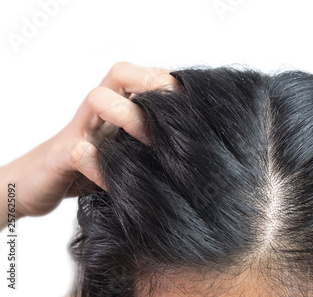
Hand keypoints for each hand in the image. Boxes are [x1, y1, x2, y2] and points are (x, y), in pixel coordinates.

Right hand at [1, 62, 176, 221]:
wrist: (34, 185)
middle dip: (152, 83)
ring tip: (151, 142)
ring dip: (129, 115)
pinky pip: (79, 153)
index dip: (168, 81)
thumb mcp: (123, 151)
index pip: (142, 76)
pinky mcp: (60, 158)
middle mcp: (96, 112)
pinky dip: (101, 168)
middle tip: (174, 109)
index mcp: (115, 107)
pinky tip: (118, 182)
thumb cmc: (89, 166)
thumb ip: (148, 142)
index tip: (194, 100)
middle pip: (120, 74)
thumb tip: (193, 145)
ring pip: (97, 99)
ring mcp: (77, 131)